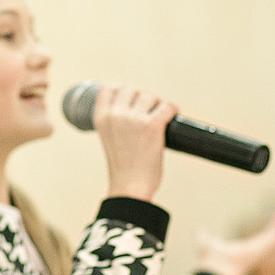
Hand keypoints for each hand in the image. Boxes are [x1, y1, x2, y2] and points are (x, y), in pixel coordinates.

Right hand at [93, 85, 177, 200]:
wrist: (130, 186)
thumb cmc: (123, 167)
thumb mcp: (108, 139)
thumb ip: (115, 121)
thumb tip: (133, 106)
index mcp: (102, 118)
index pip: (108, 88)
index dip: (121, 90)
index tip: (130, 98)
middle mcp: (116, 115)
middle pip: (131, 88)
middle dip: (141, 97)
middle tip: (147, 111)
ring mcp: (134, 119)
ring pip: (151, 95)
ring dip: (157, 104)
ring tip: (158, 117)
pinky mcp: (152, 125)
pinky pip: (168, 106)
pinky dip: (172, 110)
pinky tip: (171, 117)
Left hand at [194, 211, 274, 274]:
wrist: (216, 268)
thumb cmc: (210, 259)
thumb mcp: (206, 242)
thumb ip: (203, 236)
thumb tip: (199, 229)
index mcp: (242, 252)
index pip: (255, 242)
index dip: (260, 235)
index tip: (265, 226)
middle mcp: (253, 253)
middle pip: (268, 240)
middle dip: (274, 228)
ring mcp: (260, 251)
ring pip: (274, 238)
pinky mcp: (264, 248)